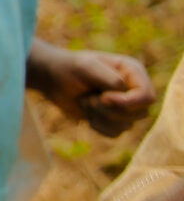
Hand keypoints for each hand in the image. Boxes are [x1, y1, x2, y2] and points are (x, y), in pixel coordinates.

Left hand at [33, 45, 154, 135]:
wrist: (53, 80)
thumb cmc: (69, 68)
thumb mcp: (85, 67)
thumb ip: (107, 77)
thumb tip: (123, 89)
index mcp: (133, 72)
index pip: (147, 96)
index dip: (128, 102)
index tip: (104, 98)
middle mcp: (134, 89)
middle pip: (140, 114)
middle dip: (110, 110)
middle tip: (89, 98)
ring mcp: (126, 106)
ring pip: (127, 125)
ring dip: (100, 116)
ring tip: (85, 100)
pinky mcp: (115, 119)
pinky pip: (115, 133)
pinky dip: (97, 125)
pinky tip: (86, 111)